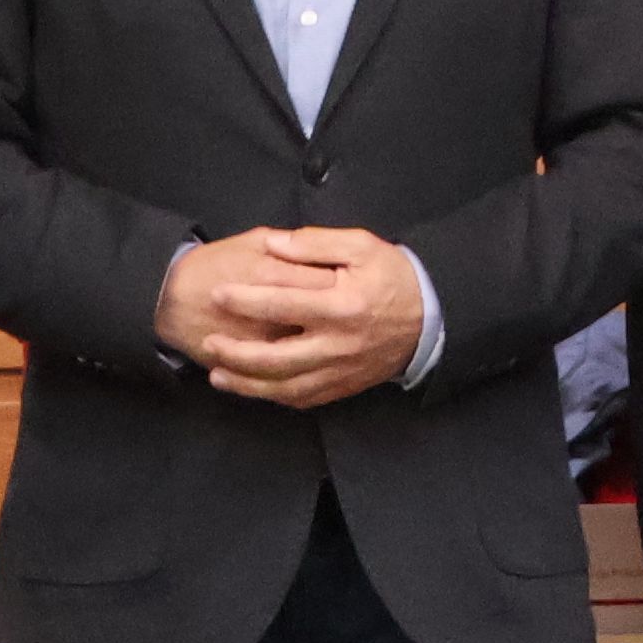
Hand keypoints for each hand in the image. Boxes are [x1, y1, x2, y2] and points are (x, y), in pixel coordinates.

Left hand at [161, 227, 425, 409]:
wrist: (432, 316)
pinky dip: (274, 397)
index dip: (246, 300)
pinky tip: (253, 388)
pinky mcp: (345, 386)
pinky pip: (304, 399)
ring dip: (248, 385)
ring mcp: (341, 371)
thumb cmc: (394, 276)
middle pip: (277, 358)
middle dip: (237, 354)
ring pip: (286, 387)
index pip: (283, 306)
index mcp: (341, 306)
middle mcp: (339, 345)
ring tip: (218, 375)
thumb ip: (314, 243)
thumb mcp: (361, 245)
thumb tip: (273, 244)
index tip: (218, 294)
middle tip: (209, 343)